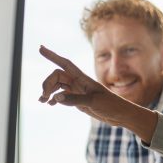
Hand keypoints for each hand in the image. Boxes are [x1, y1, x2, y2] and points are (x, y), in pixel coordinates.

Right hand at [39, 46, 158, 141]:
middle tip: (44, 97)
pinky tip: (50, 104)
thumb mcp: (94, 102)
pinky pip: (61, 95)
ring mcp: (77, 90)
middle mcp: (79, 82)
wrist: (121, 115)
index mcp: (83, 79)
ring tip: (42, 101)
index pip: (65, 63)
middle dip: (47, 84)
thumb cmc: (112, 105)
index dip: (52, 55)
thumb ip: (75, 100)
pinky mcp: (77, 99)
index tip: (40, 48)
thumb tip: (56, 97)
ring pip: (57, 86)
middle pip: (57, 76)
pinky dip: (53, 98)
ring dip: (48, 91)